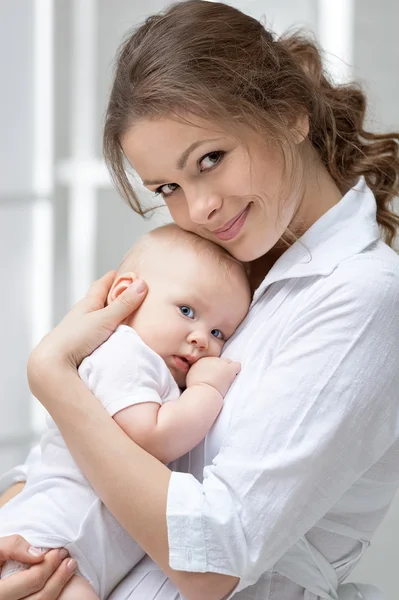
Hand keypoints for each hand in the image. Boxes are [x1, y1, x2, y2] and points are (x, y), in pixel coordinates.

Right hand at [0, 535, 75, 599]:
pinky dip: (51, 596)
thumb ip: (13, 547)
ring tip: (68, 570)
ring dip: (58, 588)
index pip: (33, 581)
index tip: (60, 551)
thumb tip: (38, 554)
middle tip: (69, 560)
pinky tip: (55, 583)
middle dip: (59, 577)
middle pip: (41, 598)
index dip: (50, 564)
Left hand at [28, 272, 147, 397]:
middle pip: (98, 300)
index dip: (112, 278)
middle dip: (112, 295)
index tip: (123, 272)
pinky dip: (106, 330)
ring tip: (124, 316)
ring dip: (109, 315)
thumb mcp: (105, 319)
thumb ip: (123, 304)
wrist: (53, 362)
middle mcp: (82, 315)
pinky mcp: (81, 345)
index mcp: (87, 304)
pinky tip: (112, 336)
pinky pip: (97, 332)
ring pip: (97, 317)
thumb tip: (142, 284)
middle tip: (127, 293)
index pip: (100, 285)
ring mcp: (81, 330)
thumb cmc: (76, 337)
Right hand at [186, 357, 240, 397]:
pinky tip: (233, 378)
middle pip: (219, 361)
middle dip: (220, 369)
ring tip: (226, 380)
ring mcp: (221, 363)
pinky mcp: (229, 369)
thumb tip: (199, 374)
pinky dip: (236, 371)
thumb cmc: (196, 390)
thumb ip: (196, 373)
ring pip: (228, 362)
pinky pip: (237, 365)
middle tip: (219, 379)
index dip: (212, 370)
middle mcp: (211, 359)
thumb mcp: (190, 378)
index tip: (211, 378)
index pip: (210, 362)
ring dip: (227, 370)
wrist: (203, 393)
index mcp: (202, 361)